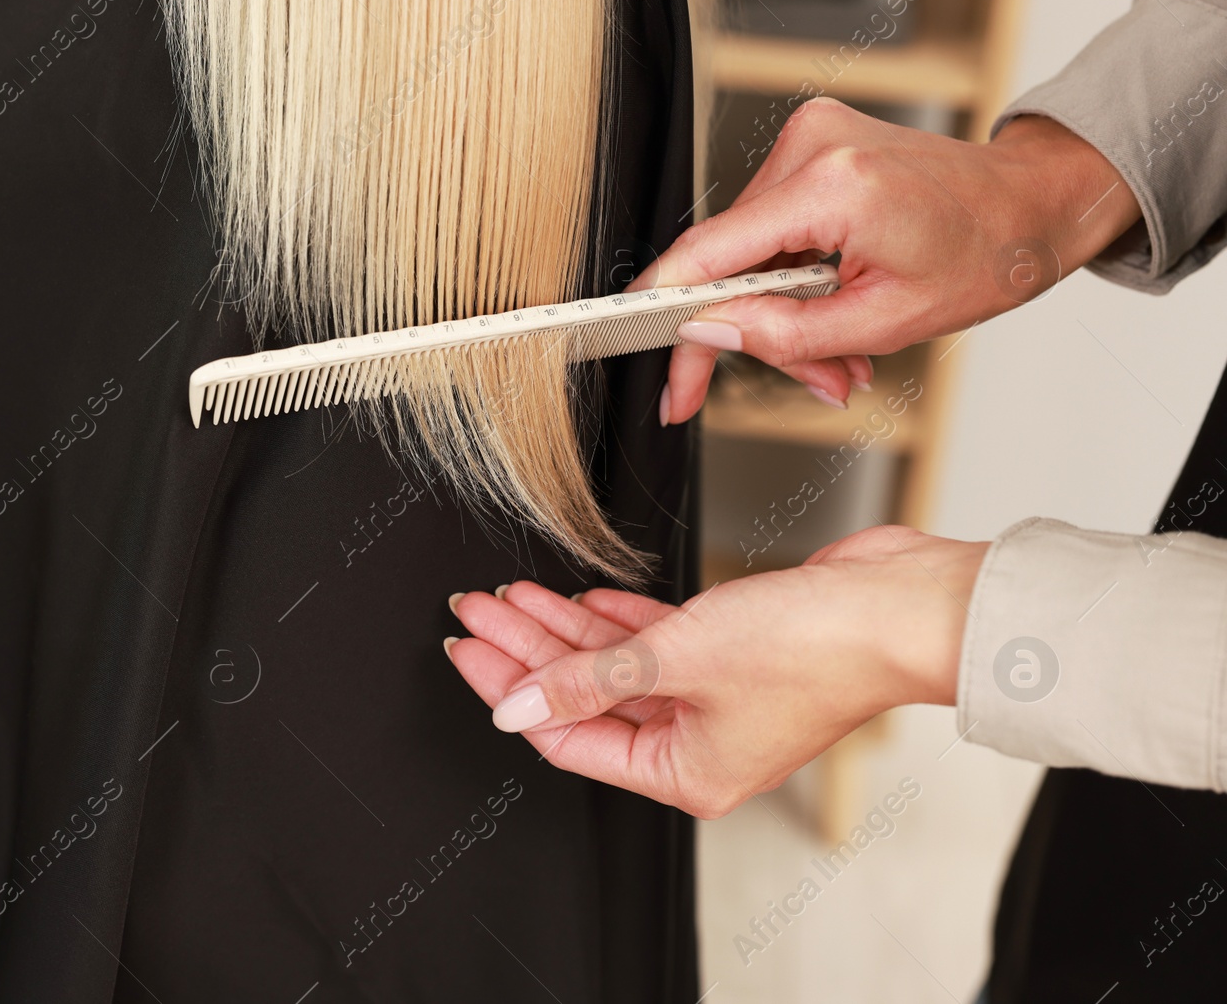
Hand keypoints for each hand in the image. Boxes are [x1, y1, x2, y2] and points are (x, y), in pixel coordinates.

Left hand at [444, 526, 986, 816]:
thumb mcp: (678, 660)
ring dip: (565, 627)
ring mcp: (716, 699)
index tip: (466, 648)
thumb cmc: (814, 647)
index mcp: (685, 774)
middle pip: (584, 697)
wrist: (899, 605)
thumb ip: (589, 681)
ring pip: (616, 665)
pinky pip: (656, 643)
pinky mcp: (732, 654)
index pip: (568, 737)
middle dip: (526, 650)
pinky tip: (577, 596)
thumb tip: (517, 707)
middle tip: (475, 610)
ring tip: (511, 592)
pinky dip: (617, 620)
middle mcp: (697, 744)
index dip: (509, 690)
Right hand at [642, 99, 1141, 423]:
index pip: (708, 255)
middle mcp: (812, 146)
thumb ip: (784, 334)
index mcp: (833, 186)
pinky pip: (772, 227)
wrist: (1032, 202)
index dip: (670, 318)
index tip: (666, 374)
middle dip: (756, 332)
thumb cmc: (985, 255)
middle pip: (729, 261)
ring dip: (781, 311)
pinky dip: (794, 277)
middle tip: (808, 382)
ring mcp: (810, 137)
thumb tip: (708, 331)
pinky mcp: (813, 143)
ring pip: (750, 252)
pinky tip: (832, 305)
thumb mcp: (885, 323)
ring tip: (839, 355)